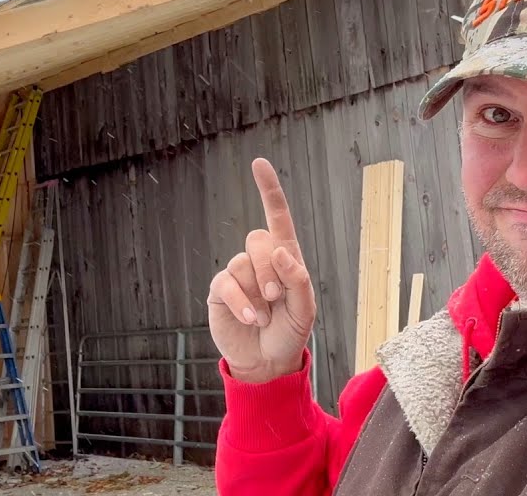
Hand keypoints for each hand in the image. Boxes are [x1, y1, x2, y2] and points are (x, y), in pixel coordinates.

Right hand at [207, 157, 316, 383]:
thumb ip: (298, 280)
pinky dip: (243, 302)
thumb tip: (282, 252)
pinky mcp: (221, 291)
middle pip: (258, 238)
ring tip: (265, 315)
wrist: (267, 362)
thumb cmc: (290, 333)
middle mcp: (260, 261)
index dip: (268, 190)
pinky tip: (252, 319)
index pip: (277, 217)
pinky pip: (227, 283)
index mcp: (285, 258)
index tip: (258, 163)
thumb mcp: (305, 310)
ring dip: (257, 291)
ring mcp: (239, 275)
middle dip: (270, 267)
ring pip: (242, 262)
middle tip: (276, 296)